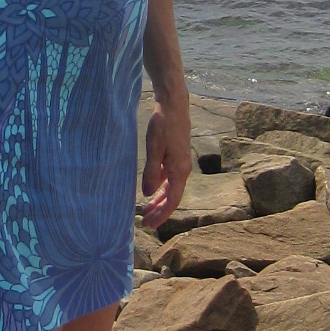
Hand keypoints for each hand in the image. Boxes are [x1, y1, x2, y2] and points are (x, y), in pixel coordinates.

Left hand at [140, 94, 192, 231]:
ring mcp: (180, 163)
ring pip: (171, 188)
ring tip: (147, 210)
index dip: (162, 214)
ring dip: (159, 200)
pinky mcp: (176, 156)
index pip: (172, 200)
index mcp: (180, 171)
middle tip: (146, 223)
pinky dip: (161, 187)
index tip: (150, 224)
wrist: (174, 106)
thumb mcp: (154, 150)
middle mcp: (183, 169)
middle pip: (172, 197)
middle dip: (160, 211)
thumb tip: (147, 194)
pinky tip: (152, 190)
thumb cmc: (163, 126)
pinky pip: (169, 178)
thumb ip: (151, 173)